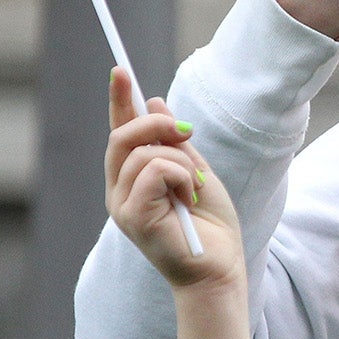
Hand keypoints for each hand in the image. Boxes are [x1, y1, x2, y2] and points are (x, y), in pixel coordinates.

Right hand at [106, 69, 243, 291]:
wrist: (219, 267)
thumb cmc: (210, 226)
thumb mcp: (196, 173)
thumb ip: (175, 143)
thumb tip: (155, 103)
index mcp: (133, 180)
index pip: (120, 133)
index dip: (119, 101)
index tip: (120, 70)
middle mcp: (120, 190)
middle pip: (122, 136)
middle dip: (156, 125)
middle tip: (188, 132)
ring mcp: (122, 204)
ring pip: (142, 152)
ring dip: (180, 161)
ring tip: (194, 188)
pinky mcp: (131, 216)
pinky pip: (153, 170)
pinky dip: (179, 176)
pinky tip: (188, 197)